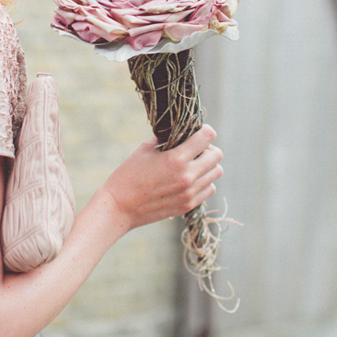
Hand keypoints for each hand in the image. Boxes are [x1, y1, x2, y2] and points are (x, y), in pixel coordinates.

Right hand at [100, 125, 221, 229]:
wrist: (119, 207)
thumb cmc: (128, 174)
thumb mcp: (145, 149)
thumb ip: (166, 137)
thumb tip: (180, 129)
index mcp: (176, 159)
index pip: (208, 137)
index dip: (204, 131)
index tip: (197, 132)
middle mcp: (187, 176)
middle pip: (217, 155)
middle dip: (208, 148)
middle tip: (195, 149)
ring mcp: (189, 192)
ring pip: (216, 172)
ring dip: (207, 165)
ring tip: (192, 164)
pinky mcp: (188, 205)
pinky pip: (210, 189)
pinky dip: (204, 181)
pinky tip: (190, 179)